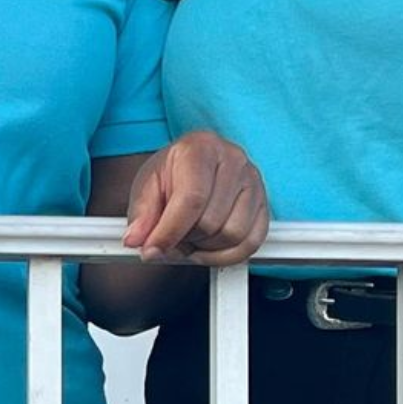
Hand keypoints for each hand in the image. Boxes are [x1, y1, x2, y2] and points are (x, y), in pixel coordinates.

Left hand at [120, 130, 268, 266]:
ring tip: (191, 237)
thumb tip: (137, 239)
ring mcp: (253, 181)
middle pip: (211, 222)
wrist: (195, 165)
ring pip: (233, 235)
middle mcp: (233, 159)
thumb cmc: (172, 174)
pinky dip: (227, 255)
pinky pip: (251, 243)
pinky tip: (209, 247)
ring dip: (207, 248)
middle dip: (186, 239)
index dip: (170, 231)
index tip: (153, 250)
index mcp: (201, 148)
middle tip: (174, 237)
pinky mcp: (265, 203)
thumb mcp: (148, 187)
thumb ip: (141, 215)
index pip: (191, 199)